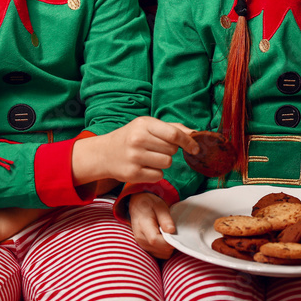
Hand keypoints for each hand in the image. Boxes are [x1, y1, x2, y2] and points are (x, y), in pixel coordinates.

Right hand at [72, 116, 199, 185]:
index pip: (174, 135)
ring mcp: (134, 157)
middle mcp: (138, 140)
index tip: (195, 148)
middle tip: (156, 148)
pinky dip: (155, 173)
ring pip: (167, 163)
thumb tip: (196, 134)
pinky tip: (144, 166)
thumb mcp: (149, 126)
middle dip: (170, 150)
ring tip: (150, 157)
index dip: (189, 142)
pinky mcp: (132, 174)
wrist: (104, 153)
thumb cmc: (132, 137)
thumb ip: (173, 128)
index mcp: (144, 124)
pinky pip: (158, 175)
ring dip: (164, 162)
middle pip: (172, 150)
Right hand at [129, 192, 175, 258]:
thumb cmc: (150, 204)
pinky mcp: (144, 247)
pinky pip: (158, 254)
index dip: (168, 241)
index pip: (155, 240)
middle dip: (170, 243)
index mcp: (143, 226)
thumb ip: (165, 219)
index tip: (176, 235)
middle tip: (173, 232)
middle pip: (160, 249)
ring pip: (160, 254)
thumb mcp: (160, 207)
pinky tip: (165, 238)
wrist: (138, 205)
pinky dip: (164, 249)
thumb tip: (171, 231)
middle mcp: (140, 238)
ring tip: (168, 234)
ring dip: (168, 247)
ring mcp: (141, 244)